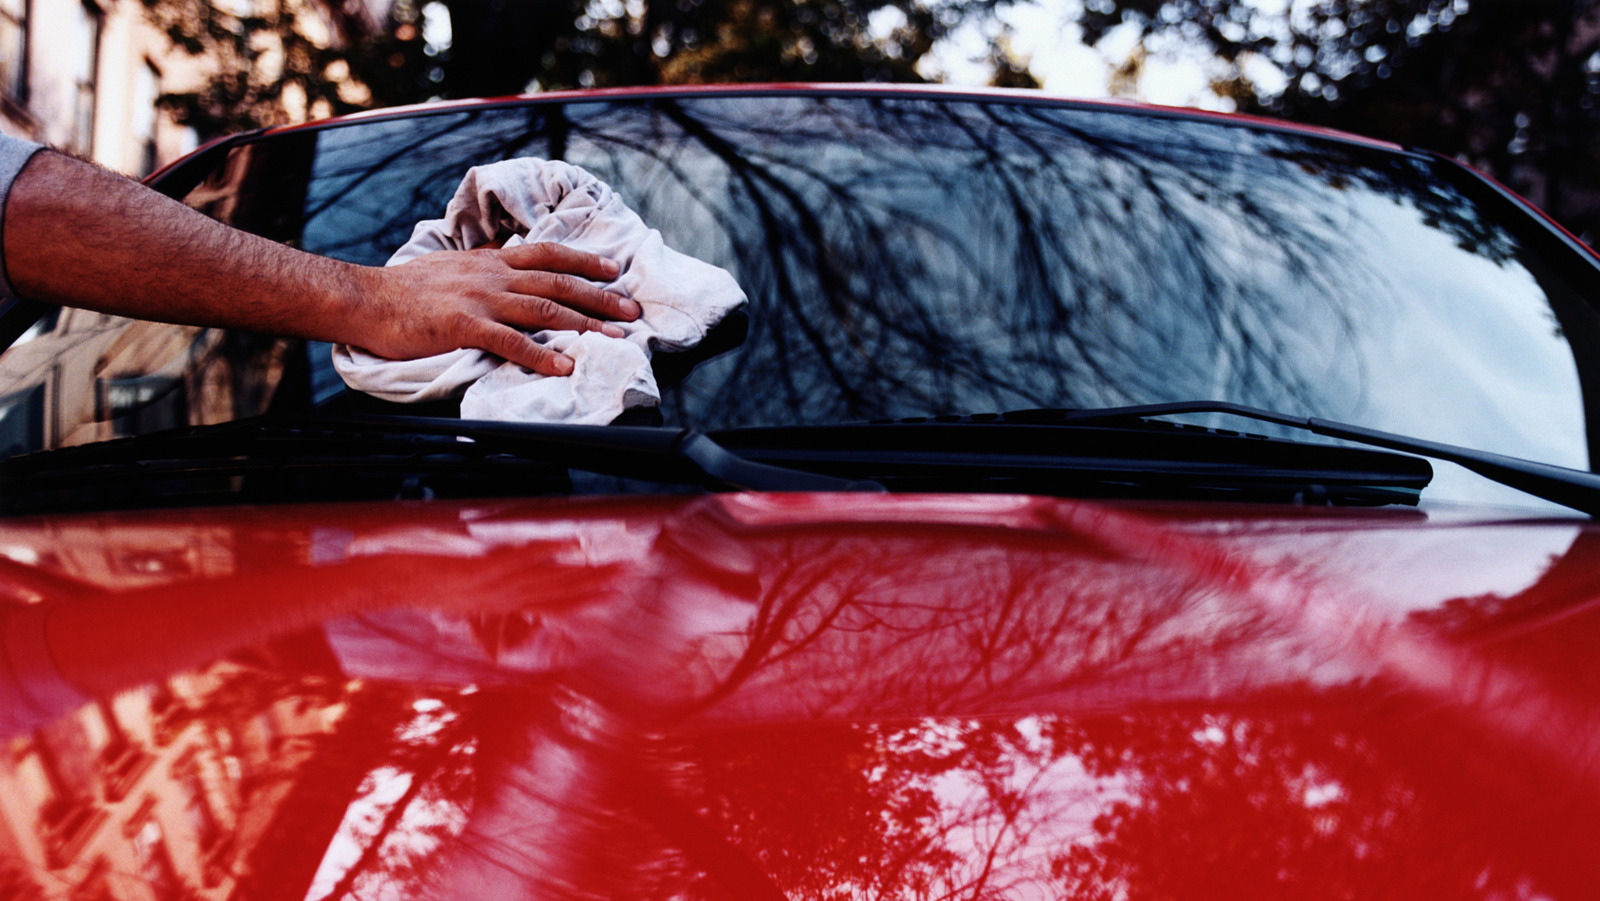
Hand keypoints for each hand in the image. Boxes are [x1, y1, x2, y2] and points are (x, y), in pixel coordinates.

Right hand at [355, 242, 640, 374]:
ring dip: (584, 324)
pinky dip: (542, 355)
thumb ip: (482, 270)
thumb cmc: (404, 291)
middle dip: (600, 296)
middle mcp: (492, 275)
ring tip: (614, 338)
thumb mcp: (451, 268)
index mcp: (490, 261)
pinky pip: (511, 342)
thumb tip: (504, 267)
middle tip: (632, 310)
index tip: (615, 271)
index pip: (548, 254)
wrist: (364, 300)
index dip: (585, 261)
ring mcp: (480, 299)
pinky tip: (563, 366)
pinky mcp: (464, 326)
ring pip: (543, 309)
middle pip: (557, 282)